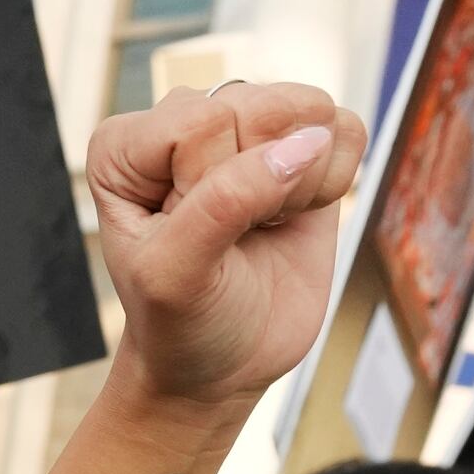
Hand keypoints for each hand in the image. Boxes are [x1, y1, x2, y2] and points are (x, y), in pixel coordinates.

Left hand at [87, 80, 367, 416]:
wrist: (219, 366)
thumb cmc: (180, 323)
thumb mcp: (177, 275)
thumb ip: (226, 204)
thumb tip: (305, 143)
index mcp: (126, 145)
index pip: (203, 120)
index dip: (216, 185)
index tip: (196, 237)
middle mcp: (183, 120)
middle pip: (262, 106)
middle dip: (263, 183)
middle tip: (236, 235)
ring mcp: (245, 126)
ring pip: (309, 109)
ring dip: (302, 181)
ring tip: (263, 224)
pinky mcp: (299, 144)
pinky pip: (346, 128)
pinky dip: (333, 181)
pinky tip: (293, 215)